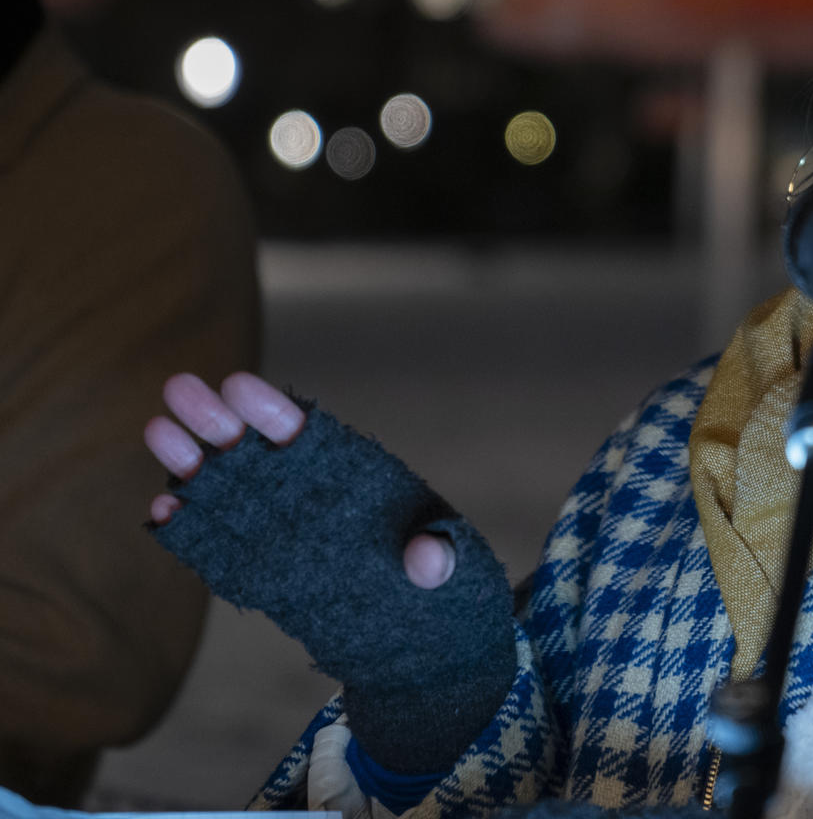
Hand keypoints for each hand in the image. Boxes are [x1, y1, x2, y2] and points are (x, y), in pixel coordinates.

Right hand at [145, 372, 455, 589]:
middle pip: (252, 449)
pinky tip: (163, 509)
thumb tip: (426, 557)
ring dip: (189, 462)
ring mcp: (278, 532)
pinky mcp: (261, 572)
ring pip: (223, 489)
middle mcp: (305, 496)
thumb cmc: (440, 581)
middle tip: (178, 387)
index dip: (271, 410)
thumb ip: (436, 555)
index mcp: (350, 476)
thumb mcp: (449, 565)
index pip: (304, 434)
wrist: (421, 633)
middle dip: (215, 418)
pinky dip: (189, 528)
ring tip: (156, 430)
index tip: (239, 386)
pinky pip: (216, 547)